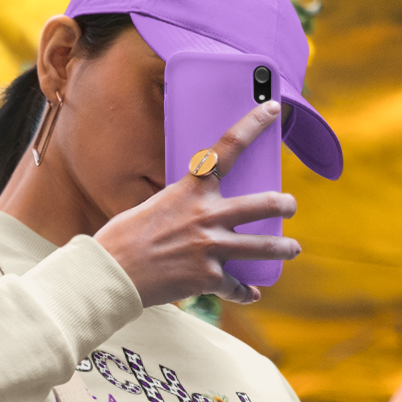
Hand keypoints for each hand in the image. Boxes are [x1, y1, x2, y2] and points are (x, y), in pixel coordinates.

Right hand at [94, 102, 299, 306]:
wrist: (110, 273)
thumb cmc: (126, 237)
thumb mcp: (157, 206)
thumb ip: (187, 206)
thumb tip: (207, 218)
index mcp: (191, 189)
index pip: (228, 147)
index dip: (254, 123)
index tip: (273, 108)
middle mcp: (207, 215)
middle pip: (264, 203)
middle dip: (284, 204)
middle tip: (290, 205)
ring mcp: (211, 247)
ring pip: (264, 246)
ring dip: (284, 248)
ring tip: (291, 248)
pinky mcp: (209, 277)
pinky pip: (238, 286)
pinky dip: (245, 292)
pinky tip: (250, 293)